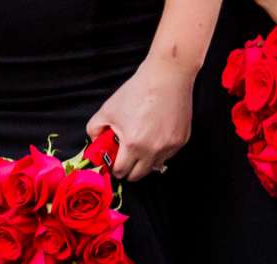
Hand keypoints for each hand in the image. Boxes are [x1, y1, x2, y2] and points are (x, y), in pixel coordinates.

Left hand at [88, 54, 192, 179]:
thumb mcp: (107, 110)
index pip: (121, 172)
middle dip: (129, 169)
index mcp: (133, 145)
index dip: (115, 168)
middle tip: (126, 157)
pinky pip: (168, 155)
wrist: (168, 75)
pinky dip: (160, 151)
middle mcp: (153, 149)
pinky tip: (155, 135)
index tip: (114, 162)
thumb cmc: (137, 91)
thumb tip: (95, 143)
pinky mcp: (182, 140)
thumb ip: (94, 129)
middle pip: (138, 175)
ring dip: (145, 161)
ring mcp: (170, 146)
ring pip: (154, 166)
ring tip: (141, 143)